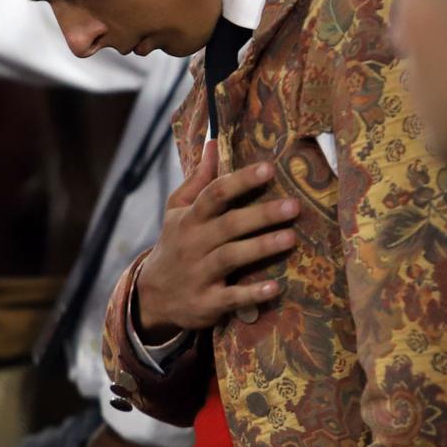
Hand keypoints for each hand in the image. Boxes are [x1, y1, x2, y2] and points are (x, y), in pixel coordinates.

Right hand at [134, 147, 298, 342]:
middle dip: (261, 214)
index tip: (268, 168)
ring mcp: (199, 274)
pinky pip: (231, 297)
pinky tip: (275, 287)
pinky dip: (252, 294)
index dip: (241, 181)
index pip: (214, 194)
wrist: (153, 296)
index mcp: (189, 219)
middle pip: (228, 225)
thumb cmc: (176, 244)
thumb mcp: (178, 211)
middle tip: (294, 206)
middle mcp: (193, 244)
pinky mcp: (207, 303)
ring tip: (291, 238)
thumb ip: (198, 179)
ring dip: (261, 247)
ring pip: (231, 257)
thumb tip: (213, 142)